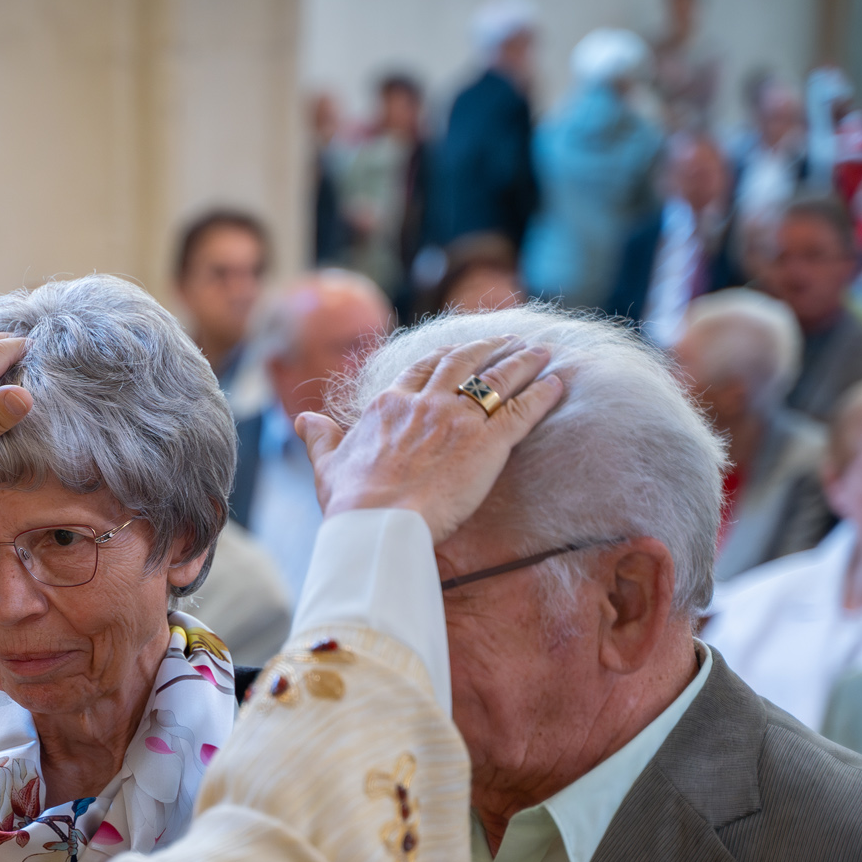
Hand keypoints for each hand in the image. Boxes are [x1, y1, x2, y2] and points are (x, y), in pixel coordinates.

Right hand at [295, 335, 563, 543]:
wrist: (378, 521)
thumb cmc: (351, 500)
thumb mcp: (327, 464)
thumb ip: (320, 438)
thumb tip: (303, 420)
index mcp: (390, 405)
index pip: (420, 370)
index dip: (442, 358)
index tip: (457, 351)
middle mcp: (426, 402)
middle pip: (463, 363)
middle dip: (486, 348)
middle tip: (505, 340)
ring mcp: (459, 419)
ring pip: (497, 378)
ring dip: (522, 361)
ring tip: (540, 351)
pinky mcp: (488, 442)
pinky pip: (522, 410)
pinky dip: (543, 394)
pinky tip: (558, 383)